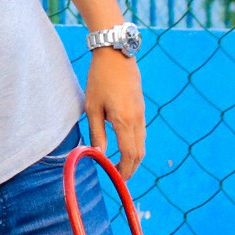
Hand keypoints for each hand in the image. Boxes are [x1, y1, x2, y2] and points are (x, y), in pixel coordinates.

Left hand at [85, 50, 145, 178]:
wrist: (116, 55)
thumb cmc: (99, 79)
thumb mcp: (92, 107)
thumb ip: (97, 132)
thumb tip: (99, 153)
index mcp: (124, 121)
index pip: (129, 154)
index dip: (125, 170)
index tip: (118, 179)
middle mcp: (137, 119)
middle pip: (139, 152)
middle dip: (131, 167)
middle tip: (120, 178)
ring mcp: (141, 113)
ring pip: (142, 142)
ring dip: (134, 157)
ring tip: (121, 165)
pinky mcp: (140, 107)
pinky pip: (141, 132)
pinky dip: (135, 144)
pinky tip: (125, 147)